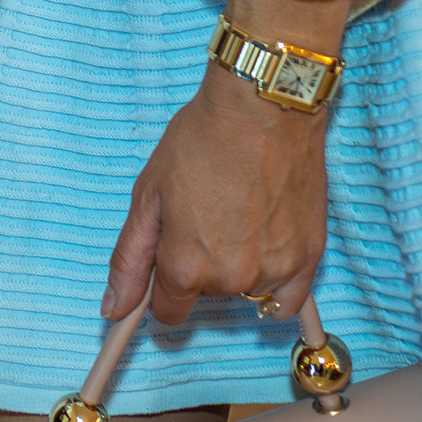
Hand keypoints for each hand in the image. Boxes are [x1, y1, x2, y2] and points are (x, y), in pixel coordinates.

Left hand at [104, 0, 350, 325]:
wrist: (262, 110)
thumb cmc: (201, 142)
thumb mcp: (148, 196)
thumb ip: (129, 259)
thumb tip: (113, 309)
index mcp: (185, 266)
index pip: (167, 311)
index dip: (161, 289)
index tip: (166, 264)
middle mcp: (231, 279)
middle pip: (205, 295)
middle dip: (198, 266)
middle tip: (202, 214)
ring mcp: (274, 271)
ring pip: (244, 291)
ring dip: (237, 268)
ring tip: (236, 215)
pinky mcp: (309, 258)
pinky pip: (287, 300)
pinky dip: (274, 286)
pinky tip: (264, 250)